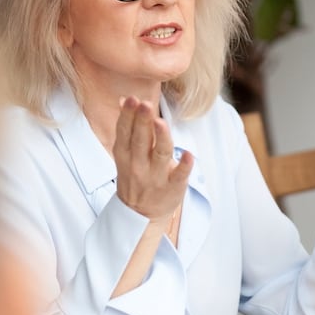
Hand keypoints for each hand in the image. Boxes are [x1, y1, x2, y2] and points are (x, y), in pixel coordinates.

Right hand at [112, 96, 192, 221]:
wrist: (141, 214)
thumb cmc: (135, 176)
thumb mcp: (125, 153)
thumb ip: (127, 127)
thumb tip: (125, 99)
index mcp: (125, 154)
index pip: (125, 132)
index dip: (128, 116)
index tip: (132, 99)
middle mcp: (138, 164)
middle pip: (140, 140)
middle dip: (142, 122)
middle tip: (145, 104)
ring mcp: (156, 177)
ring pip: (159, 155)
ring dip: (161, 138)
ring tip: (160, 122)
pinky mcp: (173, 187)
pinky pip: (179, 176)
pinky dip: (184, 166)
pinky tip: (189, 155)